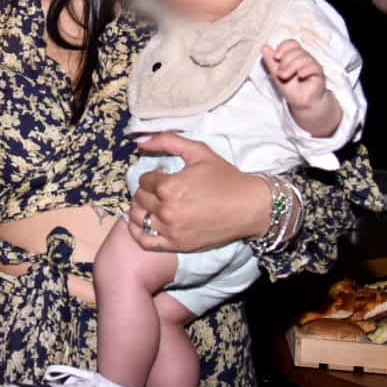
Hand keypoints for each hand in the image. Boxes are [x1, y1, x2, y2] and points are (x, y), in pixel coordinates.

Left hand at [130, 132, 273, 252]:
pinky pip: (144, 240)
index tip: (164, 177)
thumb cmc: (226, 178)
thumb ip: (168, 141)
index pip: (143, 180)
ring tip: (152, 205)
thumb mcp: (199, 152)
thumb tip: (141, 141)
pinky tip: (141, 224)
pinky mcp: (176, 245)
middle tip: (159, 190)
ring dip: (141, 209)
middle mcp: (167, 209)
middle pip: (140, 198)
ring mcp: (171, 229)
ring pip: (139, 217)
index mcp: (170, 186)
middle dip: (146, 191)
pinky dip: (137, 232)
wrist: (249, 207)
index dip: (152, 176)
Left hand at [261, 39, 327, 110]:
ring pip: (304, 58)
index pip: (291, 43)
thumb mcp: (276, 74)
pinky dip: (306, 69)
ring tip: (285, 76)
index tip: (276, 57)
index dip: (283, 48)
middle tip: (280, 74)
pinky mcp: (319, 74)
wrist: (300, 102)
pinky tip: (300, 75)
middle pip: (296, 50)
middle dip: (285, 61)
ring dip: (292, 67)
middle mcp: (305, 58)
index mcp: (295, 56)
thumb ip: (270, 61)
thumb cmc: (290, 88)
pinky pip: (314, 67)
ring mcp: (312, 65)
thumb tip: (264, 47)